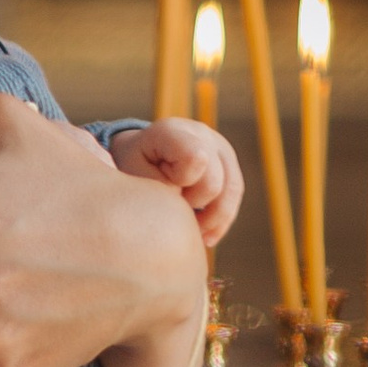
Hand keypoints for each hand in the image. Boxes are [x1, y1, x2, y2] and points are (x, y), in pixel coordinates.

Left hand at [109, 116, 243, 250]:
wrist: (139, 159)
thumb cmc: (133, 169)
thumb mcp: (132, 178)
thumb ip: (160, 189)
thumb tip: (189, 208)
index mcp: (172, 131)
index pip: (195, 159)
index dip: (182, 184)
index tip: (160, 188)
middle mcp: (201, 133)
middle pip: (214, 183)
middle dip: (192, 205)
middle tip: (170, 210)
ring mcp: (220, 147)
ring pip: (231, 192)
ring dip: (210, 219)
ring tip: (188, 229)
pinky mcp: (229, 164)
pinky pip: (235, 198)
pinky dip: (220, 221)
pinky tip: (204, 235)